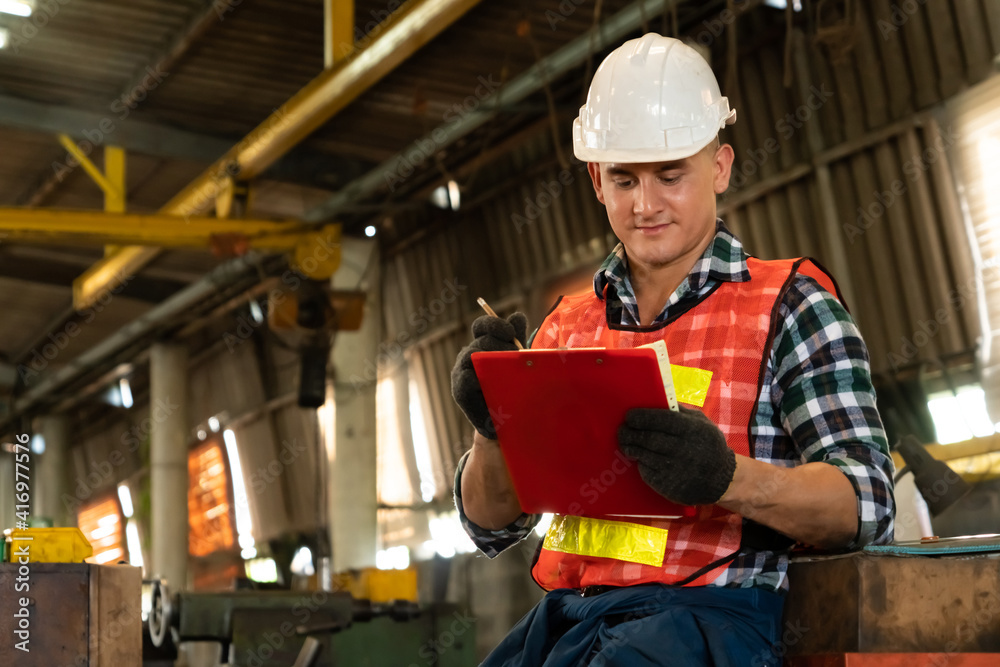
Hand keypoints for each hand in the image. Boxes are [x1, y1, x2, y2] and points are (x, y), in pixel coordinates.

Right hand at [451, 312, 527, 439]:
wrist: (509, 423)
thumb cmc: (514, 389)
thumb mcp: (517, 362)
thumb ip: (516, 339)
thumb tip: (517, 316)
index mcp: (482, 344)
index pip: (482, 326)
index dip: (494, 324)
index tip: (511, 332)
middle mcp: (468, 356)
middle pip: (480, 341)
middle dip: (500, 346)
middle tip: (516, 357)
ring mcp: (461, 373)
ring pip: (472, 357)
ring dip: (492, 361)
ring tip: (509, 369)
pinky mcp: (460, 392)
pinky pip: (465, 380)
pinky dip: (477, 379)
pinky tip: (490, 382)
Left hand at [617, 407, 735, 505]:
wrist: (723, 479)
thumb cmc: (709, 445)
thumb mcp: (702, 424)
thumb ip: (681, 413)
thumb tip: (655, 400)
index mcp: (692, 430)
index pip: (662, 420)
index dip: (642, 417)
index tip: (629, 416)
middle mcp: (684, 450)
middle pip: (649, 439)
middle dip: (631, 433)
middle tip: (622, 430)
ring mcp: (676, 470)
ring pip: (645, 455)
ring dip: (631, 448)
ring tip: (625, 442)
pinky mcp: (670, 486)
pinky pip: (648, 472)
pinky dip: (641, 464)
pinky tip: (639, 458)